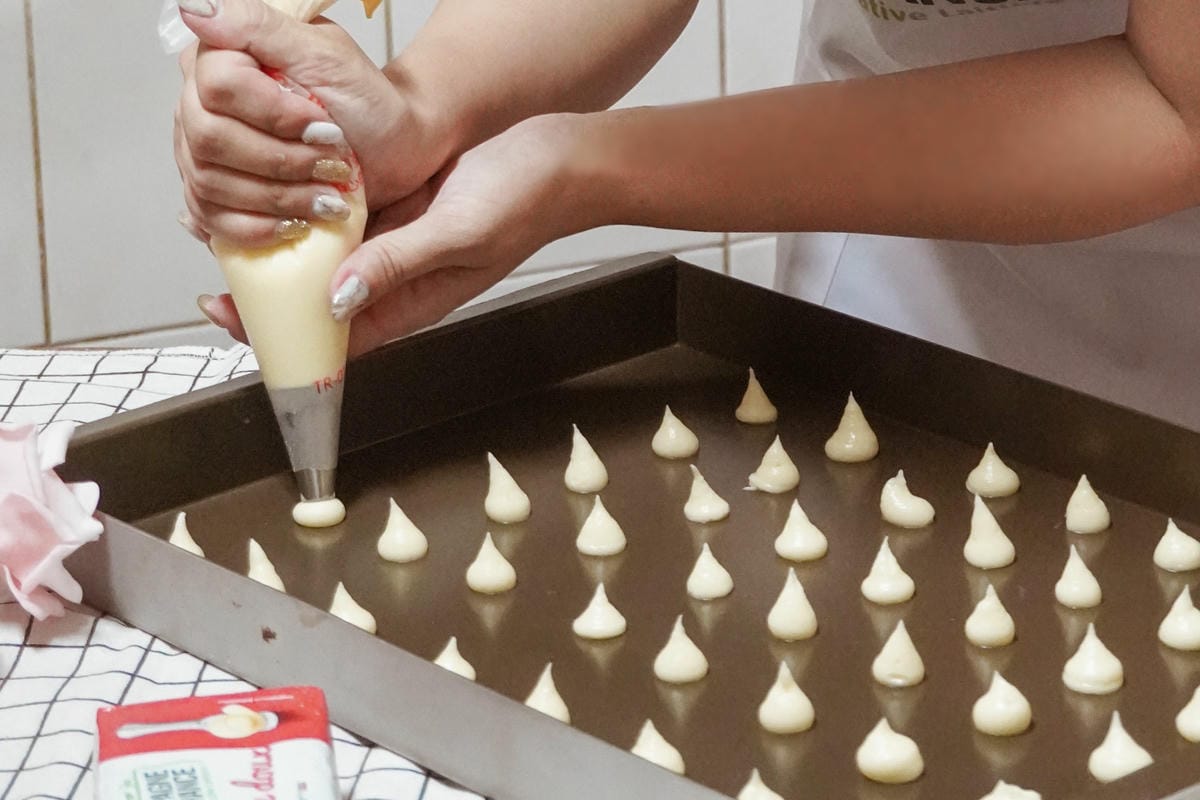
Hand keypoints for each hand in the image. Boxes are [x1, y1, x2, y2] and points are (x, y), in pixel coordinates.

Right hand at [174, 0, 452, 245]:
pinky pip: (213, 221)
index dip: (274, 114)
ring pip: (211, 184)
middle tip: (331, 164)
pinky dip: (259, 228)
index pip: (219, 86)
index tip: (323, 125)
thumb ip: (259, 26)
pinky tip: (294, 224)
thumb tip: (197, 7)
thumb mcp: (327, 55)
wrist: (393, 152)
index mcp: (222, 59)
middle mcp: (201, 104)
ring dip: (279, 197)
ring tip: (327, 197)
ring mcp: (202, 154)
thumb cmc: (368, 104)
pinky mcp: (217, 198)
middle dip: (282, 161)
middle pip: (210, 140)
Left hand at [199, 113, 605, 355]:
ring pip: (328, 258)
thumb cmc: (523, 202)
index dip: (287, 336)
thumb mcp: (457, 235)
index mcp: (415, 300)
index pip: (340, 335)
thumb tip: (336, 299)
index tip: (235, 320)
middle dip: (273, 296)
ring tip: (234, 234)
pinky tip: (279, 194)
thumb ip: (398, 266)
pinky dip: (311, 212)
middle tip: (217, 277)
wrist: (560, 157)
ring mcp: (397, 241)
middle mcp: (399, 276)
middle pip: (324, 301)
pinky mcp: (398, 207)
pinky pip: (344, 219)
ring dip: (286, 250)